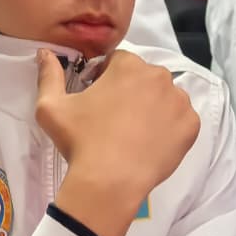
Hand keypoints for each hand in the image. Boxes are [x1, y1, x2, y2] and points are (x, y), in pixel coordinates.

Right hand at [36, 49, 198, 235]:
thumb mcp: (51, 107)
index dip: (105, 79)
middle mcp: (159, 75)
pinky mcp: (191, 125)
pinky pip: (181, 120)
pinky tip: (151, 143)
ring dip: (153, 107)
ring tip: (134, 133)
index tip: (97, 101)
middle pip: (144, 77)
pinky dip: (170, 128)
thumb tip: (44, 52)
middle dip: (131, 91)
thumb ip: (48, 74)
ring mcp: (179, 101)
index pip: (118, 63)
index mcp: (128, 65)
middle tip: (115, 119)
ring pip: (165, 97)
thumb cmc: (80, 141)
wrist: (109, 183)